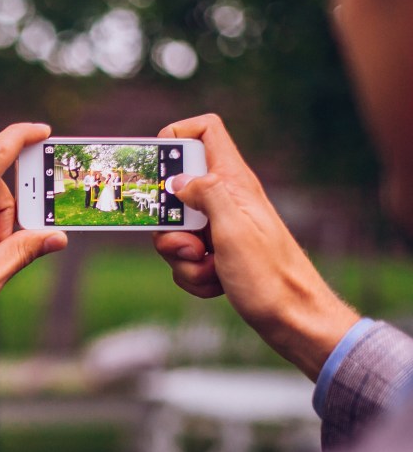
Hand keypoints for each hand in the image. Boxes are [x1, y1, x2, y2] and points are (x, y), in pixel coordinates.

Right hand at [152, 114, 359, 379]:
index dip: (177, 137)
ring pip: (175, 231)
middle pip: (175, 191)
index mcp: (233, 183)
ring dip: (180, 257)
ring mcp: (219, 228)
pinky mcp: (217, 255)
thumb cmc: (270, 275)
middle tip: (189, 243)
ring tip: (208, 268)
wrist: (292, 319)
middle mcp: (225, 200)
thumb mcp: (234, 228)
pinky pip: (184, 258)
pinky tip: (214, 283)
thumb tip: (179, 180)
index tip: (159, 168)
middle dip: (168, 222)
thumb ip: (206, 192)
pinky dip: (192, 275)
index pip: (206, 132)